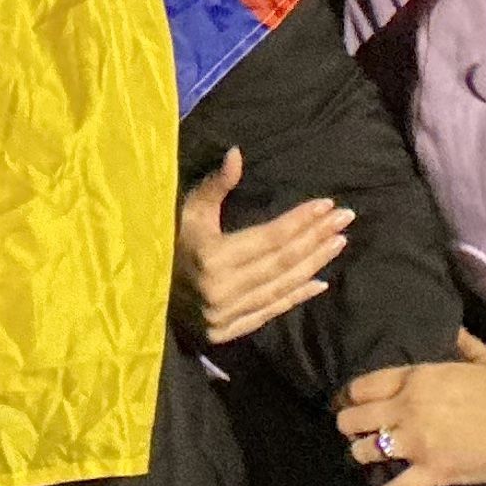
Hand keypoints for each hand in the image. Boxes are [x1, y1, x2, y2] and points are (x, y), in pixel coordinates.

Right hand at [173, 144, 352, 345]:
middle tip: (345, 219)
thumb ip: (216, 185)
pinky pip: (269, 311)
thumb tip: (237, 153)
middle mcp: (221, 290)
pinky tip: (320, 281)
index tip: (327, 205)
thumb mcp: (187, 209)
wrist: (139, 290)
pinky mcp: (227, 332)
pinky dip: (296, 297)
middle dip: (316, 238)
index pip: (269, 237)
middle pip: (281, 262)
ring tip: (339, 243)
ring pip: (281, 287)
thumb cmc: (166, 241)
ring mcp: (225, 315)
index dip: (300, 220)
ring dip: (314, 264)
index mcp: (211, 258)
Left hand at [337, 331, 485, 485]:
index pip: (362, 386)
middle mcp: (407, 408)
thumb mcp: (480, 358)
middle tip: (355, 432)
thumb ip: (461, 345)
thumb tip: (454, 331)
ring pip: (362, 451)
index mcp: (417, 377)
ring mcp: (416, 443)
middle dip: (349, 425)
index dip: (348, 397)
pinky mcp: (431, 473)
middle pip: (352, 418)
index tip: (347, 403)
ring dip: (361, 455)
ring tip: (365, 458)